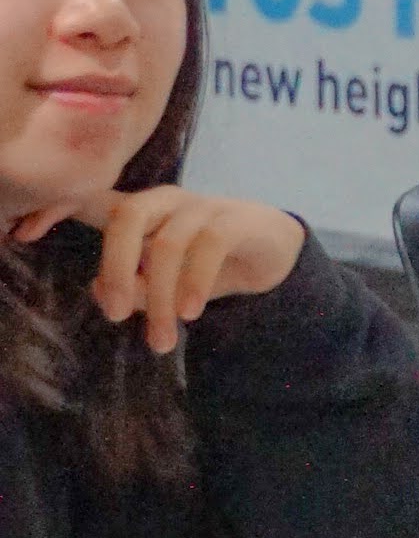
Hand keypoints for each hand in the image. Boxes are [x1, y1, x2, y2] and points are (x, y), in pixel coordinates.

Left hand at [8, 187, 307, 355]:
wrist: (275, 254)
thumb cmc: (208, 266)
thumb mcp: (165, 285)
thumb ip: (132, 287)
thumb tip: (99, 291)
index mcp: (139, 211)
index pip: (89, 198)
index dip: (53, 208)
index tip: (22, 235)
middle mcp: (165, 200)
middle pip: (127, 217)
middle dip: (115, 267)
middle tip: (113, 315)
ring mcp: (202, 206)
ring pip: (168, 244)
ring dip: (161, 297)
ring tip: (164, 338)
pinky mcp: (234, 220)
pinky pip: (207, 246)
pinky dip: (195, 282)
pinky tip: (191, 312)